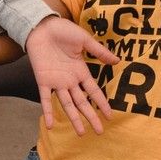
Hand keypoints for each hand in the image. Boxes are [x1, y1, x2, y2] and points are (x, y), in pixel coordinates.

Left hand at [25, 16, 118, 135]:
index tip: (109, 116)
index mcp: (80, 71)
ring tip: (81, 133)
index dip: (101, 103)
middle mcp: (70, 80)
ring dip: (74, 118)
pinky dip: (48, 112)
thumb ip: (99, 52)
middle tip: (99, 132)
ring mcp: (56, 82)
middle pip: (82, 102)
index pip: (93, 91)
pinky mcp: (43, 81)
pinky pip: (45, 99)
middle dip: (91, 117)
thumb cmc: (63, 31)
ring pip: (67, 104)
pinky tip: (51, 125)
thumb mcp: (84, 41)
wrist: (42, 26)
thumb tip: (117, 61)